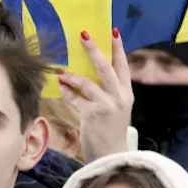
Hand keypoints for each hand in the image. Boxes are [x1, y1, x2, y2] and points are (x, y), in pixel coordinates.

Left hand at [58, 29, 133, 160]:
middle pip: (106, 67)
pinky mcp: (94, 114)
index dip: (118, 48)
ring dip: (72, 75)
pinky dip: (67, 92)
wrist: (112, 155)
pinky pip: (76, 98)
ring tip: (61, 71)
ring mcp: (108, 105)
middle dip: (94, 49)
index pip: (123, 66)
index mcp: (127, 93)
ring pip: (88, 82)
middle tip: (83, 35)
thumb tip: (91, 73)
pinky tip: (61, 87)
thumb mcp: (117, 108)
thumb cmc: (111, 131)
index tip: (113, 31)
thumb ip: (109, 92)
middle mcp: (120, 97)